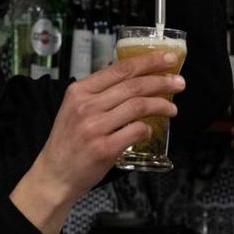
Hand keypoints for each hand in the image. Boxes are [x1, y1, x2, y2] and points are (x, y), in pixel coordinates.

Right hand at [11, 52, 183, 233]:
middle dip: (162, 81)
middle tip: (179, 83)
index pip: (120, 69)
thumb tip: (132, 79)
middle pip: (133, 85)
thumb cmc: (68, 142)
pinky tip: (150, 130)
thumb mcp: (74, 109)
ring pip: (138, 106)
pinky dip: (147, 129)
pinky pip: (136, 131)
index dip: (148, 61)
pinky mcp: (104, 148)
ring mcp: (95, 127)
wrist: (54, 175)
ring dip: (161, 105)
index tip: (168, 59)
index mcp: (79, 91)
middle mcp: (86, 106)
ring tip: (171, 108)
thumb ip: (99, 93)